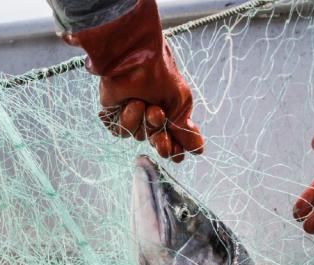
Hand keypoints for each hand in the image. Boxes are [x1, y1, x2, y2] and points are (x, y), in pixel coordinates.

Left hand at [64, 0, 203, 162]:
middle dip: (161, 143)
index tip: (177, 156)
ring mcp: (132, 114)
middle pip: (156, 142)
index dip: (175, 148)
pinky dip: (127, 118)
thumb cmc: (160, 75)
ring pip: (138, 135)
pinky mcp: (114, 113)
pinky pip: (121, 130)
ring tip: (146, 105)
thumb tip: (199, 151)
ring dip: (145, 123)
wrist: (134, 59)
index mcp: (169, 110)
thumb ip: (184, 129)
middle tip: (164, 145)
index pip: (173, 138)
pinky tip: (131, 103)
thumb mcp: (180, 102)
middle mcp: (150, 114)